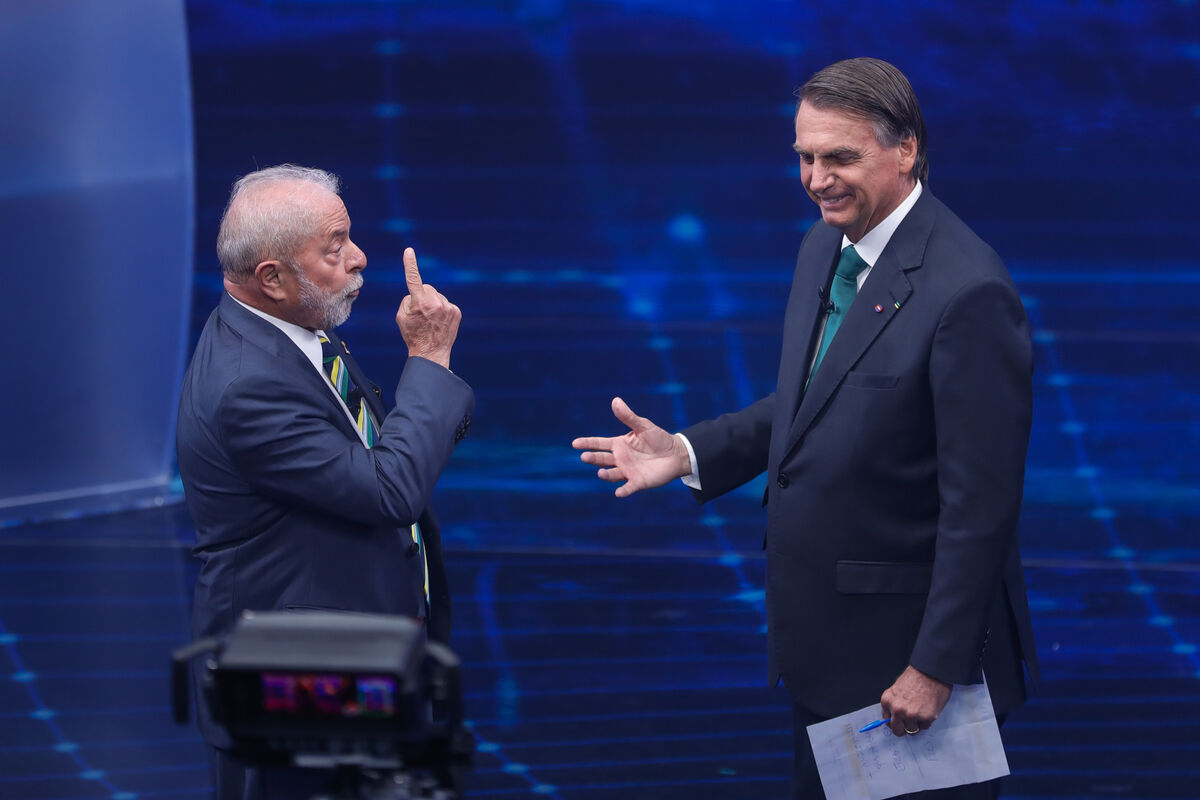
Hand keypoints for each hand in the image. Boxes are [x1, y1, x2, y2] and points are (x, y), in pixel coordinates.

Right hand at [396, 247, 459, 369]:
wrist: (431, 353)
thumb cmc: (413, 334)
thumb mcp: (401, 316)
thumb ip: (408, 299)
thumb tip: (418, 293)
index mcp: (419, 303)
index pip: (413, 279)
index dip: (410, 264)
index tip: (408, 251)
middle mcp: (435, 303)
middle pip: (427, 287)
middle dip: (422, 296)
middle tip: (420, 313)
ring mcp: (448, 307)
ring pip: (437, 295)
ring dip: (433, 303)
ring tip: (431, 320)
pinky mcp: (456, 312)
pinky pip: (446, 303)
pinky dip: (442, 309)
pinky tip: (439, 322)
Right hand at [572, 397, 691, 497]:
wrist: (676, 453)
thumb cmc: (658, 438)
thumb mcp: (643, 426)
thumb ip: (628, 416)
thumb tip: (615, 400)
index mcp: (618, 444)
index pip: (599, 444)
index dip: (587, 443)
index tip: (575, 443)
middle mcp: (620, 459)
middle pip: (602, 459)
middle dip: (593, 458)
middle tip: (584, 457)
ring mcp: (628, 471)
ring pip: (612, 474)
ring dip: (606, 475)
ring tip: (600, 473)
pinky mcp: (638, 482)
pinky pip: (629, 487)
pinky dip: (623, 490)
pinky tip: (618, 492)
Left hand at [880, 665, 952, 736]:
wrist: (931, 671)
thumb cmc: (916, 677)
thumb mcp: (897, 689)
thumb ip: (894, 703)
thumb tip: (894, 717)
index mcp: (887, 701)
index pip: (887, 721)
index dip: (895, 722)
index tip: (899, 723)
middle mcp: (897, 710)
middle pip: (897, 730)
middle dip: (903, 729)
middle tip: (910, 725)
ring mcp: (911, 715)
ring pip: (912, 730)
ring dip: (917, 724)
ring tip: (921, 711)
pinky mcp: (926, 718)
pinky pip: (925, 727)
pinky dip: (927, 721)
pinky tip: (928, 709)